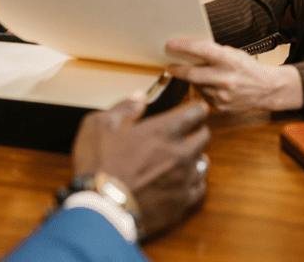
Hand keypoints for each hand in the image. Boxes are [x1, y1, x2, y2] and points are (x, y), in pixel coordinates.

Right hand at [71, 91, 210, 238]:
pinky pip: (199, 188)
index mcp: (162, 130)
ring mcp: (183, 179)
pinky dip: (194, 182)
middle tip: (188, 131)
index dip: (196, 108)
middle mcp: (180, 152)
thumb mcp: (99, 125)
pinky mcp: (181, 202)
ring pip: (204, 162)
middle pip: (204, 135)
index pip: (195, 112)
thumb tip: (140, 95)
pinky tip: (183, 181)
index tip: (194, 108)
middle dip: (198, 129)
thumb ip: (124, 108)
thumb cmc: (98, 165)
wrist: (101, 208)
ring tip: (185, 157)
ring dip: (196, 156)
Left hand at [165, 38, 303, 113]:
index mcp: (230, 60)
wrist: (268, 90)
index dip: (184, 46)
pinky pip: (203, 96)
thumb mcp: (234, 54)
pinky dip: (203, 90)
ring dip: (193, 80)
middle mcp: (226, 79)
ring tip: (201, 74)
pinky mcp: (221, 107)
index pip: (202, 50)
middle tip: (170, 65)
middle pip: (192, 74)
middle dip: (178, 69)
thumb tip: (187, 50)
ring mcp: (223, 95)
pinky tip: (212, 86)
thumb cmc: (249, 68)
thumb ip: (213, 53)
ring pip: (197, 86)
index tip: (170, 44)